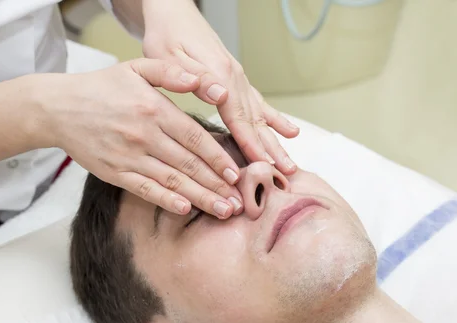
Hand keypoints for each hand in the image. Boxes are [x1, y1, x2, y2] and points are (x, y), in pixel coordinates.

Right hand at [33, 59, 242, 218]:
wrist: (58, 108)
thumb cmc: (102, 87)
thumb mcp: (136, 68)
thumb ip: (171, 72)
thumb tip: (202, 79)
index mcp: (154, 109)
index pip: (195, 137)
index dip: (218, 158)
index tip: (236, 174)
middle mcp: (144, 135)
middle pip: (189, 164)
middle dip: (217, 185)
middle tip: (239, 201)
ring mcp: (129, 156)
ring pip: (172, 181)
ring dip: (201, 198)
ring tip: (223, 210)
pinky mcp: (115, 173)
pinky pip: (145, 190)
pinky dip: (166, 201)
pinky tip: (186, 210)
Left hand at [141, 0, 299, 174]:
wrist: (174, 13)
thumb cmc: (166, 36)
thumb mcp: (169, 56)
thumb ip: (195, 77)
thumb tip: (220, 96)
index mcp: (219, 75)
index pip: (237, 117)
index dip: (249, 143)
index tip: (262, 164)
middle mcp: (234, 79)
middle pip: (255, 120)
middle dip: (270, 148)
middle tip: (286, 172)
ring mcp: (238, 80)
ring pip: (260, 115)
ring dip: (275, 140)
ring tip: (290, 163)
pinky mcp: (237, 80)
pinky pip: (259, 103)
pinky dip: (274, 120)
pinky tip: (288, 131)